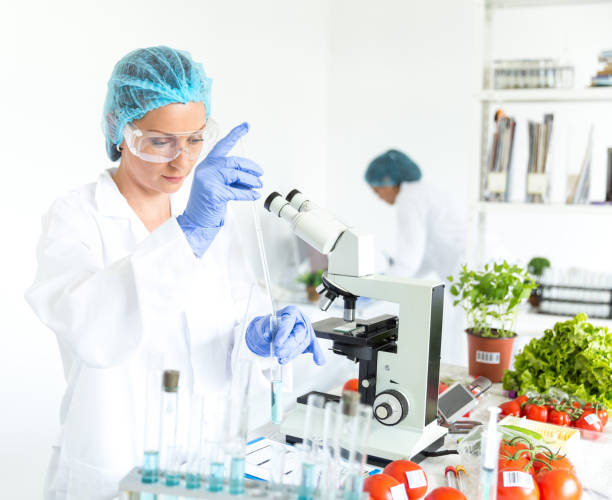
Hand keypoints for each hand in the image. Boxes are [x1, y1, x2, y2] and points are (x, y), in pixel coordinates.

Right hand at [177, 122, 262, 256]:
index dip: (235, 135)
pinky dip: (248, 194)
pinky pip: (237, 191)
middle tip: (260, 173)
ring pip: (236, 175)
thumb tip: (250, 174)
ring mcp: (208, 180)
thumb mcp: (218, 184)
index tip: (245, 126)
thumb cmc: (206, 204)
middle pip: (233, 162)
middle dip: (250, 168)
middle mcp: (206, 169)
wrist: (196, 221)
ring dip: (251, 181)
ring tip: (258, 185)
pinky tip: (254, 195)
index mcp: (207, 165)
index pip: (223, 146)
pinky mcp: (214, 193)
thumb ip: (229, 176)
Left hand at [245, 305, 325, 365]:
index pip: (288, 322)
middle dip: (288, 346)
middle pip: (298, 334)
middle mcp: (301, 320)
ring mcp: (306, 330)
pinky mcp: (308, 340)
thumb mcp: (264, 324)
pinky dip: (317, 354)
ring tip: (281, 358)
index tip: (277, 343)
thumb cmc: (270, 325)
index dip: (283, 333)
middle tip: (278, 352)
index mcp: (291, 312)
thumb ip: (266, 329)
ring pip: (302, 344)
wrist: (271, 331)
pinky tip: (319, 360)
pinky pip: (314, 347)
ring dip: (292, 354)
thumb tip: (267, 335)